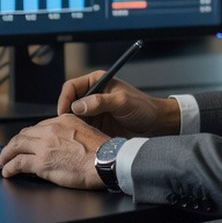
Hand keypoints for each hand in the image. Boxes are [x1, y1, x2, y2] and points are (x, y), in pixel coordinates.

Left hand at [0, 114, 106, 187]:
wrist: (107, 161)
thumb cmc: (103, 152)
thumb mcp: (87, 132)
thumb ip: (72, 134)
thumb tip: (65, 144)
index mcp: (63, 120)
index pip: (39, 127)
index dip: (30, 136)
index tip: (26, 142)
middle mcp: (51, 130)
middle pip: (24, 135)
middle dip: (14, 143)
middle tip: (8, 151)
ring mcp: (44, 146)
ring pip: (17, 146)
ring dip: (7, 154)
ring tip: (3, 161)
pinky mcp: (41, 162)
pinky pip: (18, 163)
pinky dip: (9, 167)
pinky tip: (7, 171)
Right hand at [56, 72, 178, 137]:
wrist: (156, 125)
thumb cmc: (144, 108)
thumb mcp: (122, 102)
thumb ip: (100, 102)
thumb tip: (78, 105)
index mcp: (97, 82)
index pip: (71, 87)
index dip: (65, 99)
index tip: (64, 113)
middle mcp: (93, 95)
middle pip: (69, 103)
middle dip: (66, 115)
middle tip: (66, 127)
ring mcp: (94, 111)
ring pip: (73, 118)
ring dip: (72, 126)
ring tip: (74, 135)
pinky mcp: (96, 125)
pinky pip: (81, 129)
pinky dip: (79, 134)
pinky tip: (82, 140)